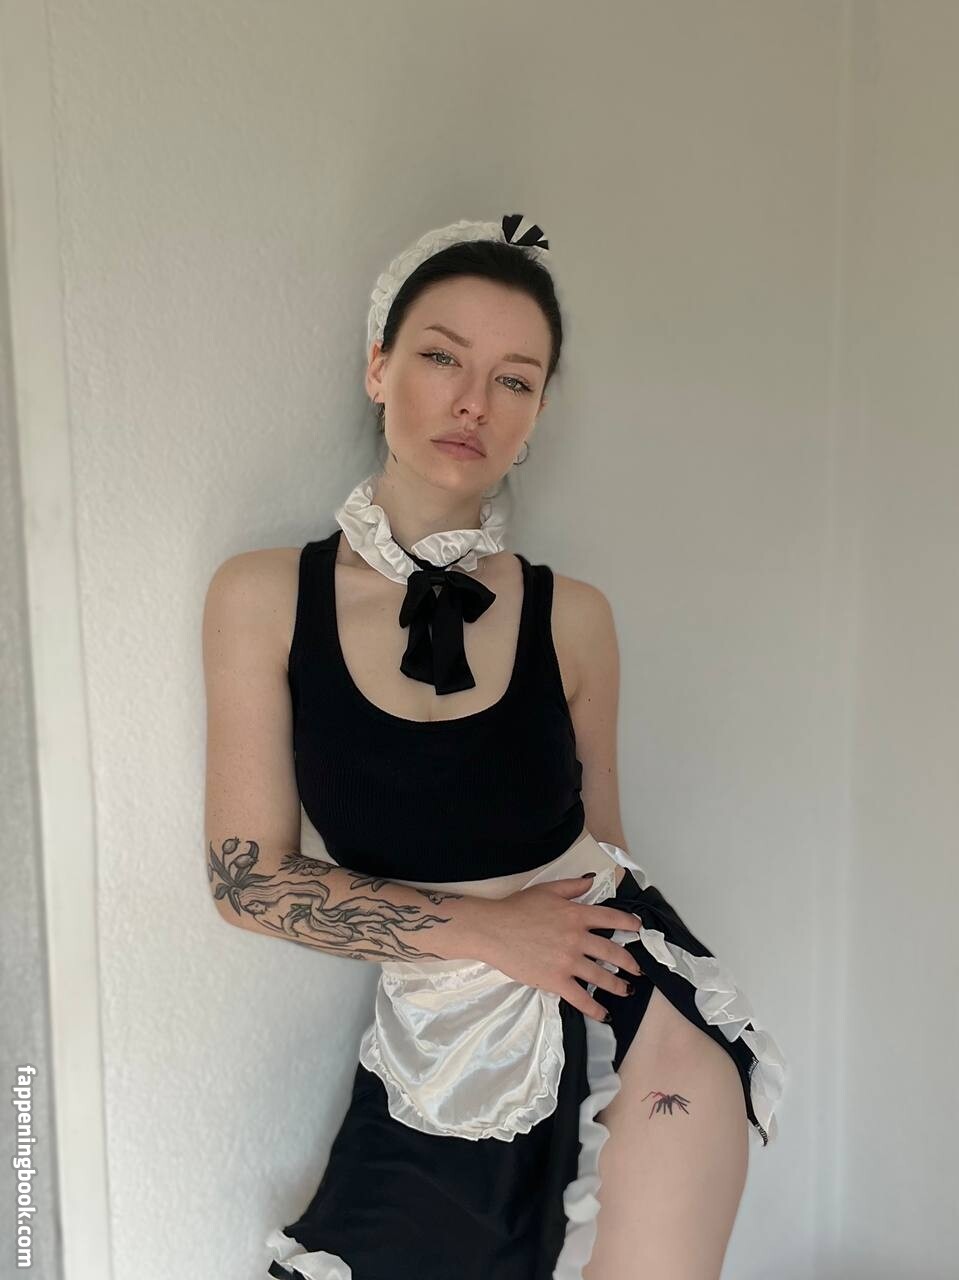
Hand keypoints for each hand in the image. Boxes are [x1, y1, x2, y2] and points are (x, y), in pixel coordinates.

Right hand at [472, 874, 644, 1022]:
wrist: (494, 929)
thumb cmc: (517, 907)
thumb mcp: (547, 890)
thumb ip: (572, 886)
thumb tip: (591, 880)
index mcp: (576, 914)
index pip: (611, 918)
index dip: (628, 923)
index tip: (639, 929)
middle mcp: (577, 938)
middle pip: (612, 951)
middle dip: (629, 962)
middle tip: (638, 969)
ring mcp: (568, 961)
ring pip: (601, 976)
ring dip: (617, 986)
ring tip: (626, 990)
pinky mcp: (556, 981)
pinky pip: (581, 998)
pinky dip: (595, 1008)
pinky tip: (604, 1014)